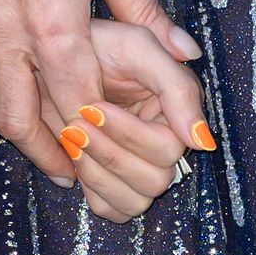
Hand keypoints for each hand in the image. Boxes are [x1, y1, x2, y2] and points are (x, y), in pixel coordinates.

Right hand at [0, 0, 200, 185]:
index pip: (76, 106)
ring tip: (41, 147)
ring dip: (16, 130)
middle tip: (73, 175)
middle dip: (50, 155)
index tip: (110, 158)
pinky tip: (6, 94)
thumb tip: (182, 49)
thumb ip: (144, 8)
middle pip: (25, 122)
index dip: (95, 138)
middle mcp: (10, 31)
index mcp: (56, 23)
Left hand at [53, 19, 214, 222]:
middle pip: (155, 180)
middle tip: (76, 124)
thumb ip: (177, 87)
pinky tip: (74, 157)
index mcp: (176, 114)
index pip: (169, 149)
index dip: (130, 134)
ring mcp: (136, 165)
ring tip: (72, 138)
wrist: (52, 52)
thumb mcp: (137, 48)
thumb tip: (203, 141)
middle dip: (110, 154)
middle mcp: (162, 144)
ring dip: (99, 174)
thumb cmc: (96, 45)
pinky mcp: (111, 181)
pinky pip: (112, 209)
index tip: (93, 107)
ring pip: (136, 202)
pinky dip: (93, 190)